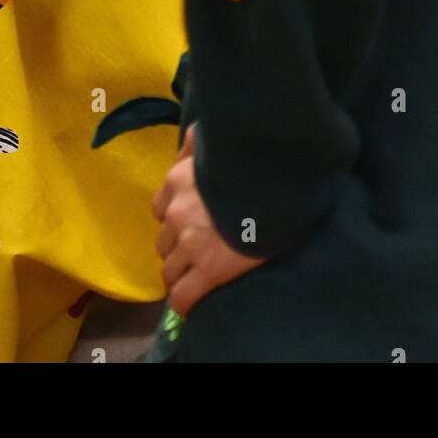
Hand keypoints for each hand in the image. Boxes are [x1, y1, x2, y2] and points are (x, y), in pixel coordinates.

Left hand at [151, 124, 265, 317]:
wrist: (277, 184)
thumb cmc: (251, 161)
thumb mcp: (218, 143)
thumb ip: (198, 140)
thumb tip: (191, 133)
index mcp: (178, 180)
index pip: (160, 208)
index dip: (174, 219)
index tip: (189, 225)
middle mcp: (177, 212)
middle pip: (164, 241)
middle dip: (177, 248)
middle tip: (198, 251)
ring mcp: (190, 243)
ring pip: (170, 270)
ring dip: (181, 274)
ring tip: (197, 278)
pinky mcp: (209, 270)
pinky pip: (183, 296)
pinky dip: (184, 303)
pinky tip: (192, 305)